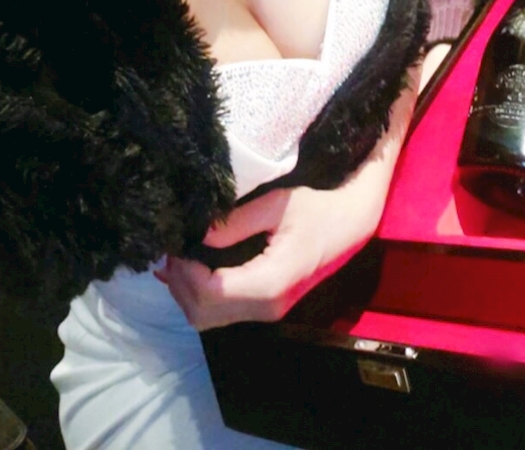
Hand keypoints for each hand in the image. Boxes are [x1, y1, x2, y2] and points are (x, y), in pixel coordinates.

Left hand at [156, 183, 378, 328]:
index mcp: (270, 282)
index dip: (186, 272)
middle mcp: (267, 307)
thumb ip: (236, 222)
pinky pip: (223, 313)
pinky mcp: (267, 307)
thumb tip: (198, 235)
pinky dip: (200, 297)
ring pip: (210, 319)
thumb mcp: (278, 204)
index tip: (178, 243)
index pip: (211, 292)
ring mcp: (268, 311)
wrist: (351, 225)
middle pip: (204, 314)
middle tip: (173, 250)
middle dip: (180, 284)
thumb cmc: (318, 209)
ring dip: (187, 292)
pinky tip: (192, 272)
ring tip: (180, 258)